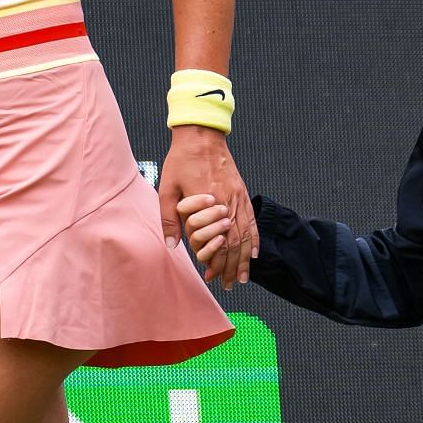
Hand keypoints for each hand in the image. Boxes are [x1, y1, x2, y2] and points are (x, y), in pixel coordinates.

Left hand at [157, 125, 256, 288]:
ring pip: (246, 235)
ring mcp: (238, 198)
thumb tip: (172, 246)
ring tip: (244, 278)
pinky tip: (255, 253)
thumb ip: (169, 219)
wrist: (200, 136)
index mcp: (209, 204)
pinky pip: (252, 220)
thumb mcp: (167, 189)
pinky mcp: (242, 192)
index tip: (211, 277)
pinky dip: (254, 238)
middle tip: (230, 285)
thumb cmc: (181, 161)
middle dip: (233, 267)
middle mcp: (228, 203)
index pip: (216, 243)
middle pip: (235, 243)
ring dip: (245, 259)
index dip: (215, 263)